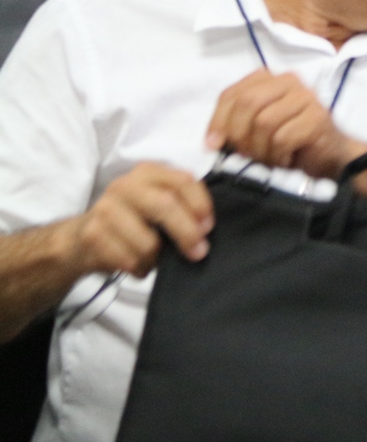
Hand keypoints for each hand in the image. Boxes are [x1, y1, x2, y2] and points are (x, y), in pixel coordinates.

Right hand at [68, 162, 212, 276]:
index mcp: (147, 173)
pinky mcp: (92, 235)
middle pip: (165, 206)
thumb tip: (205, 228)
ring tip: (154, 258)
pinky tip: (136, 264)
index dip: (200, 205)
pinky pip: (129, 260)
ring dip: (157, 258)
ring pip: (148, 242)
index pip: (182, 181)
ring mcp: (105, 209)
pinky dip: (139, 268)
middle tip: (198, 252)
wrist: (82, 238)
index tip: (208, 227)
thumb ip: (181, 206)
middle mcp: (124, 185)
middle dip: (187, 233)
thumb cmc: (131, 221)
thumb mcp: (157, 205)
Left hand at [205, 69, 365, 179]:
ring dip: (259, 149)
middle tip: (244, 155)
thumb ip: (234, 126)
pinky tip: (284, 160)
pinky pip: (282, 138)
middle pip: (247, 103)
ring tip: (268, 159)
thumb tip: (212, 142)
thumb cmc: (288, 143)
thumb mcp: (254, 130)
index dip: (217, 121)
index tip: (213, 146)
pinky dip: (277, 156)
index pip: (232, 94)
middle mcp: (288, 80)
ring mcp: (306, 97)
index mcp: (269, 79)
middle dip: (239, 135)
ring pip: (264, 122)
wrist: (328, 156)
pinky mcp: (317, 117)